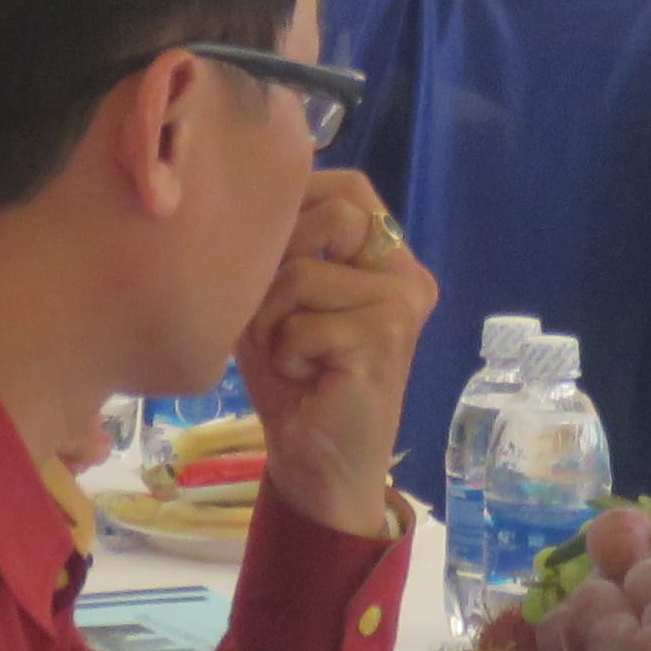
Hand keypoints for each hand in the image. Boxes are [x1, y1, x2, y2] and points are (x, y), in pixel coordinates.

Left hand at [236, 169, 428, 539]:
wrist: (320, 464)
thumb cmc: (294, 381)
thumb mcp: (276, 301)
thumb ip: (276, 249)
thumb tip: (243, 195)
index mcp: (389, 257)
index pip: (350, 186)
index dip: (297, 201)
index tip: (266, 246)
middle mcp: (407, 273)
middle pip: (332, 215)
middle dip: (277, 265)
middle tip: (273, 318)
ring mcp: (402, 304)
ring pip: (303, 275)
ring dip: (271, 320)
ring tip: (286, 354)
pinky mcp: (385, 339)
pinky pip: (302, 322)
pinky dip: (283, 353)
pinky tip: (302, 377)